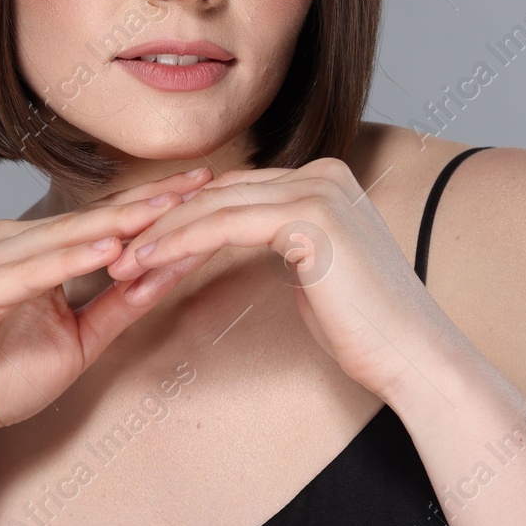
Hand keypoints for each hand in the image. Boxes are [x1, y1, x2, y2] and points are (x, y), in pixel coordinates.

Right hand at [0, 167, 214, 460]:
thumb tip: (174, 270)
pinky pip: (28, 274)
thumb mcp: (80, 338)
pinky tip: (109, 252)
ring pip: (63, 239)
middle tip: (200, 183)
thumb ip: (122, 304)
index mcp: (35, 248)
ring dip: (117, 224)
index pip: (105, 218)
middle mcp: (9, 245)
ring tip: (165, 210)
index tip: (207, 185)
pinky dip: (69, 261)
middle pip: (91, 219)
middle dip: (148, 202)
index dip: (155, 201)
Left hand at [105, 157, 464, 397]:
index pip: (238, 190)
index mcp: (327, 178)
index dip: (184, 216)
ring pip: (216, 204)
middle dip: (163, 221)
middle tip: (116, 252)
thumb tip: (241, 233)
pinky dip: (180, 243)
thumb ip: (283, 240)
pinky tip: (147, 264)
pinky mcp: (310, 217)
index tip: (141, 245)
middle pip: (222, 191)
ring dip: (160, 233)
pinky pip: (225, 224)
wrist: (410, 354)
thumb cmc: (364, 327)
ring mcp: (320, 189)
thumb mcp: (314, 269)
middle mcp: (325, 172)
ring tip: (119, 262)